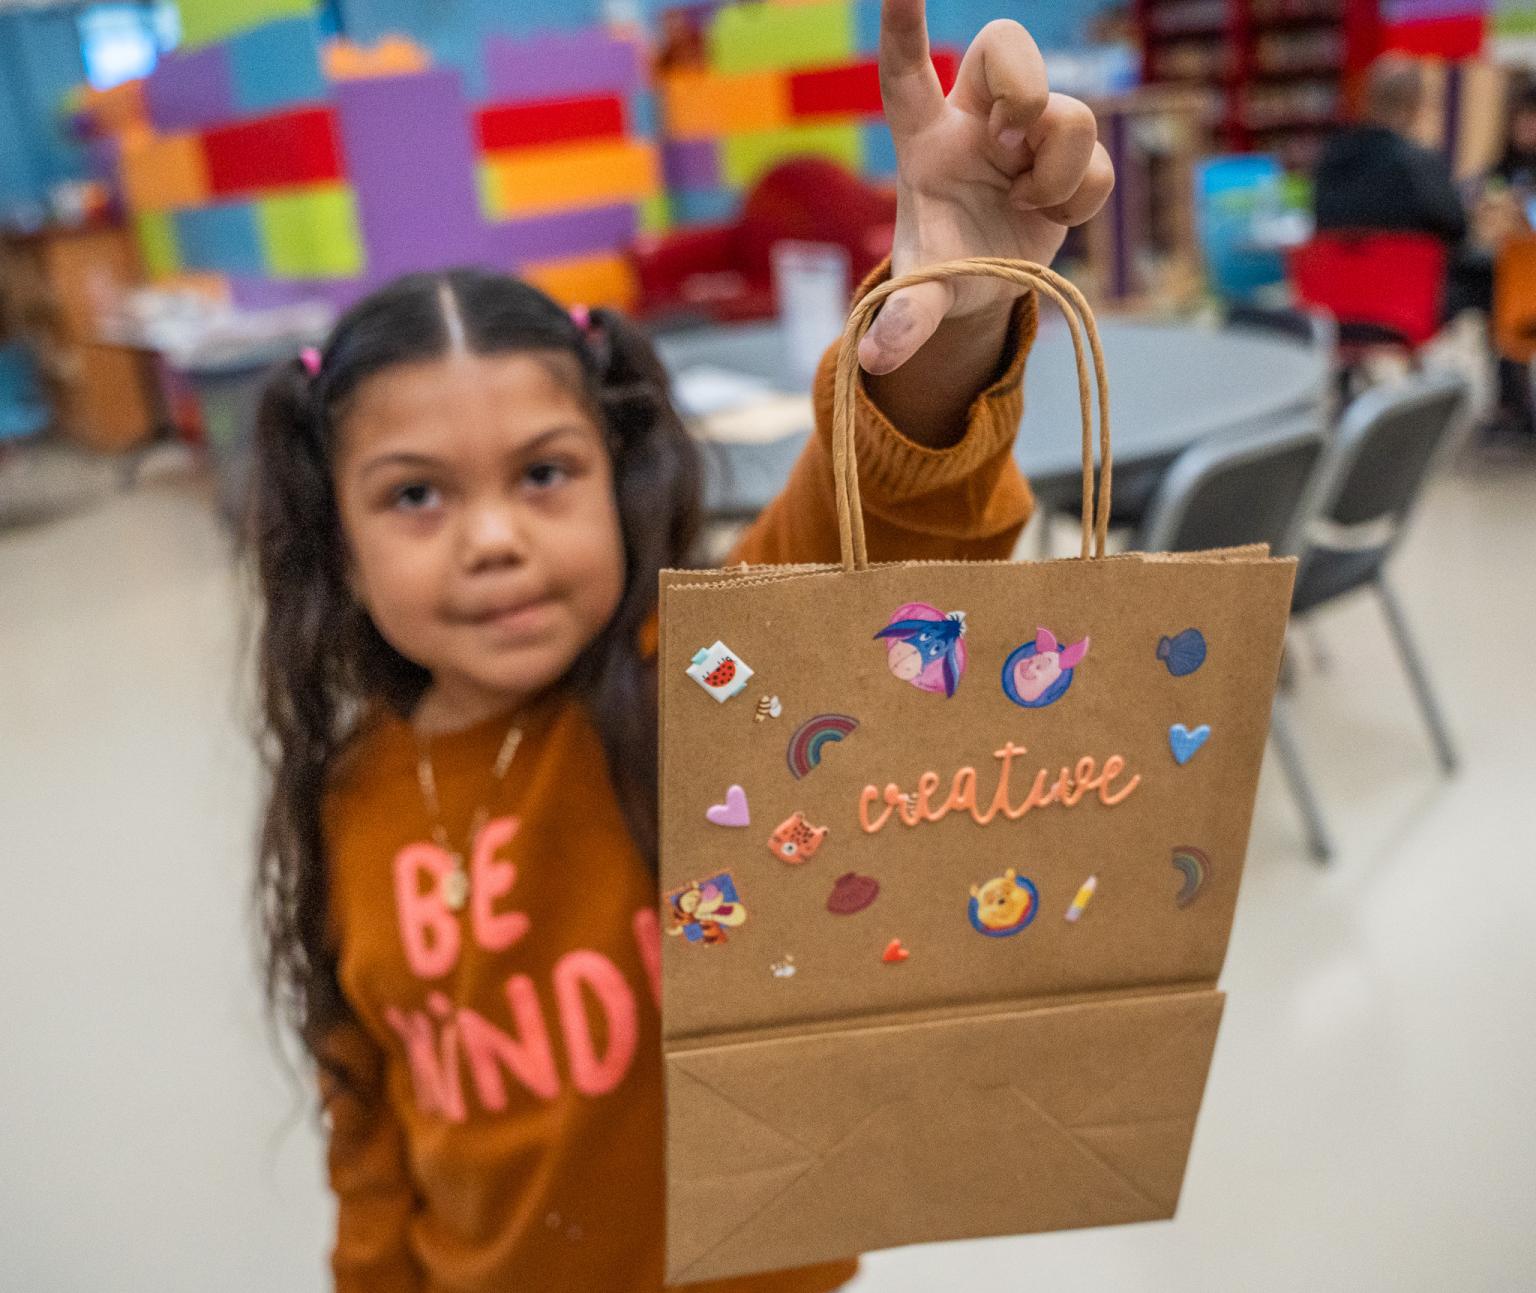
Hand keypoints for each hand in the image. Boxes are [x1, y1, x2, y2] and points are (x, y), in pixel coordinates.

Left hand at [860, 0, 1115, 374]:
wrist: (985, 288)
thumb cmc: (943, 268)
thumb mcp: (921, 293)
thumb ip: (904, 319)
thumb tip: (877, 357)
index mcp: (925, 140)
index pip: (906, 70)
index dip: (903, 24)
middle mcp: (977, 121)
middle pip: (1005, 43)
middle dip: (1022, 86)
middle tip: (1008, 145)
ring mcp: (1030, 135)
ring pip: (1068, 109)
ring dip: (1056, 168)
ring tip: (1027, 202)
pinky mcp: (1072, 160)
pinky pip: (1099, 159)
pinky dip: (1082, 197)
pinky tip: (1053, 214)